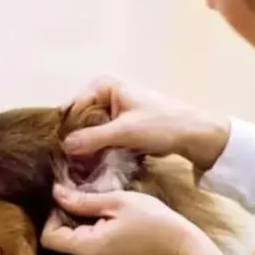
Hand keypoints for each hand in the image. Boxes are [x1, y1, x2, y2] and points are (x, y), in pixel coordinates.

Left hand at [41, 185, 221, 254]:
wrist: (180, 245)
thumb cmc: (152, 220)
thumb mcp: (116, 202)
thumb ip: (82, 200)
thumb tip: (56, 193)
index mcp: (87, 248)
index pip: (49, 237)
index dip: (54, 215)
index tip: (73, 199)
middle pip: (61, 239)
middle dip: (69, 216)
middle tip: (91, 198)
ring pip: (75, 240)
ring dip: (83, 222)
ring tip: (105, 206)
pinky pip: (89, 245)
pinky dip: (93, 230)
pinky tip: (113, 218)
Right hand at [63, 77, 230, 171]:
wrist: (194, 135)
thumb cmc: (162, 125)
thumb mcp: (124, 131)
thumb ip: (92, 138)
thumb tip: (64, 147)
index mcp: (104, 85)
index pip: (73, 106)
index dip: (66, 129)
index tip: (61, 152)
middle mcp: (106, 94)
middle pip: (80, 120)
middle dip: (76, 141)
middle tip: (70, 164)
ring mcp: (114, 111)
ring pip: (90, 132)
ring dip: (87, 149)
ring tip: (80, 168)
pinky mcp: (122, 127)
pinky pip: (102, 139)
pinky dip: (99, 151)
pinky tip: (94, 166)